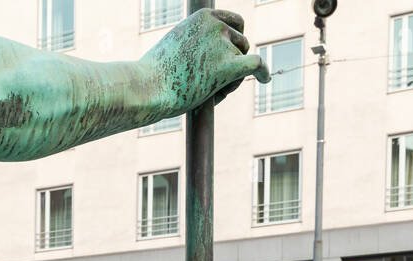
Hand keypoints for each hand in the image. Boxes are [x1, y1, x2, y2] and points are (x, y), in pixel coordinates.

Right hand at [142, 8, 269, 113]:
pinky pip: (256, 65)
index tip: (234, 49)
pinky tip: (266, 79)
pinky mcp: (227, 66)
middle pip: (240, 42)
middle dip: (234, 59)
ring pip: (243, 59)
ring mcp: (222, 45)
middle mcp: (215, 26)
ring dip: (233, 76)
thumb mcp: (174, 48)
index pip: (232, 22)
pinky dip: (264, 71)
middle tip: (215, 79)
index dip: (234, 38)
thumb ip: (196, 46)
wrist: (146, 87)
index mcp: (202, 18)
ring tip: (207, 90)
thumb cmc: (153, 74)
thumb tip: (216, 61)